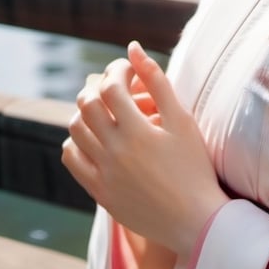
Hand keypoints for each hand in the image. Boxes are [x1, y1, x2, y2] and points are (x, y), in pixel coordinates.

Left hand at [62, 41, 228, 257]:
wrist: (195, 221)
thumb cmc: (195, 167)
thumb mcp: (182, 120)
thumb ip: (157, 81)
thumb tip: (133, 47)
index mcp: (138, 133)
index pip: (111, 87)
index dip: (118, 70)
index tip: (130, 69)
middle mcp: (115, 153)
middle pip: (87, 104)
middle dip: (99, 86)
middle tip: (116, 85)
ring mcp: (104, 175)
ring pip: (75, 130)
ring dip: (86, 111)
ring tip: (108, 109)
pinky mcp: (100, 193)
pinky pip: (73, 160)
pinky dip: (77, 141)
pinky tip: (96, 136)